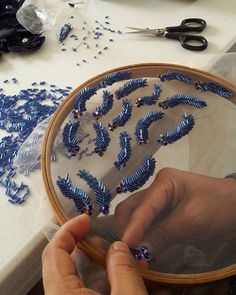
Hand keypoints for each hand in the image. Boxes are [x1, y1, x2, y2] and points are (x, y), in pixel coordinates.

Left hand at [42, 214, 147, 294]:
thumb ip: (123, 270)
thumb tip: (118, 247)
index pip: (54, 252)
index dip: (69, 230)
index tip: (86, 219)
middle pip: (66, 264)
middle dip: (90, 248)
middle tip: (109, 241)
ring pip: (80, 280)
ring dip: (104, 266)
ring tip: (130, 259)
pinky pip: (90, 292)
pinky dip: (108, 282)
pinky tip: (131, 278)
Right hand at [113, 168, 235, 256]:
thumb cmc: (219, 207)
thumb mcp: (192, 220)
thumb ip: (164, 234)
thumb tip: (139, 250)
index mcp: (163, 182)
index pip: (143, 206)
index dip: (133, 227)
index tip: (124, 246)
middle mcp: (156, 188)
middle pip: (132, 208)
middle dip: (126, 228)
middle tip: (127, 251)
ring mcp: (160, 200)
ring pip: (137, 217)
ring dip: (133, 234)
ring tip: (135, 253)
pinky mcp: (165, 212)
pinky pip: (148, 224)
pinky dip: (144, 236)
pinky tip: (144, 249)